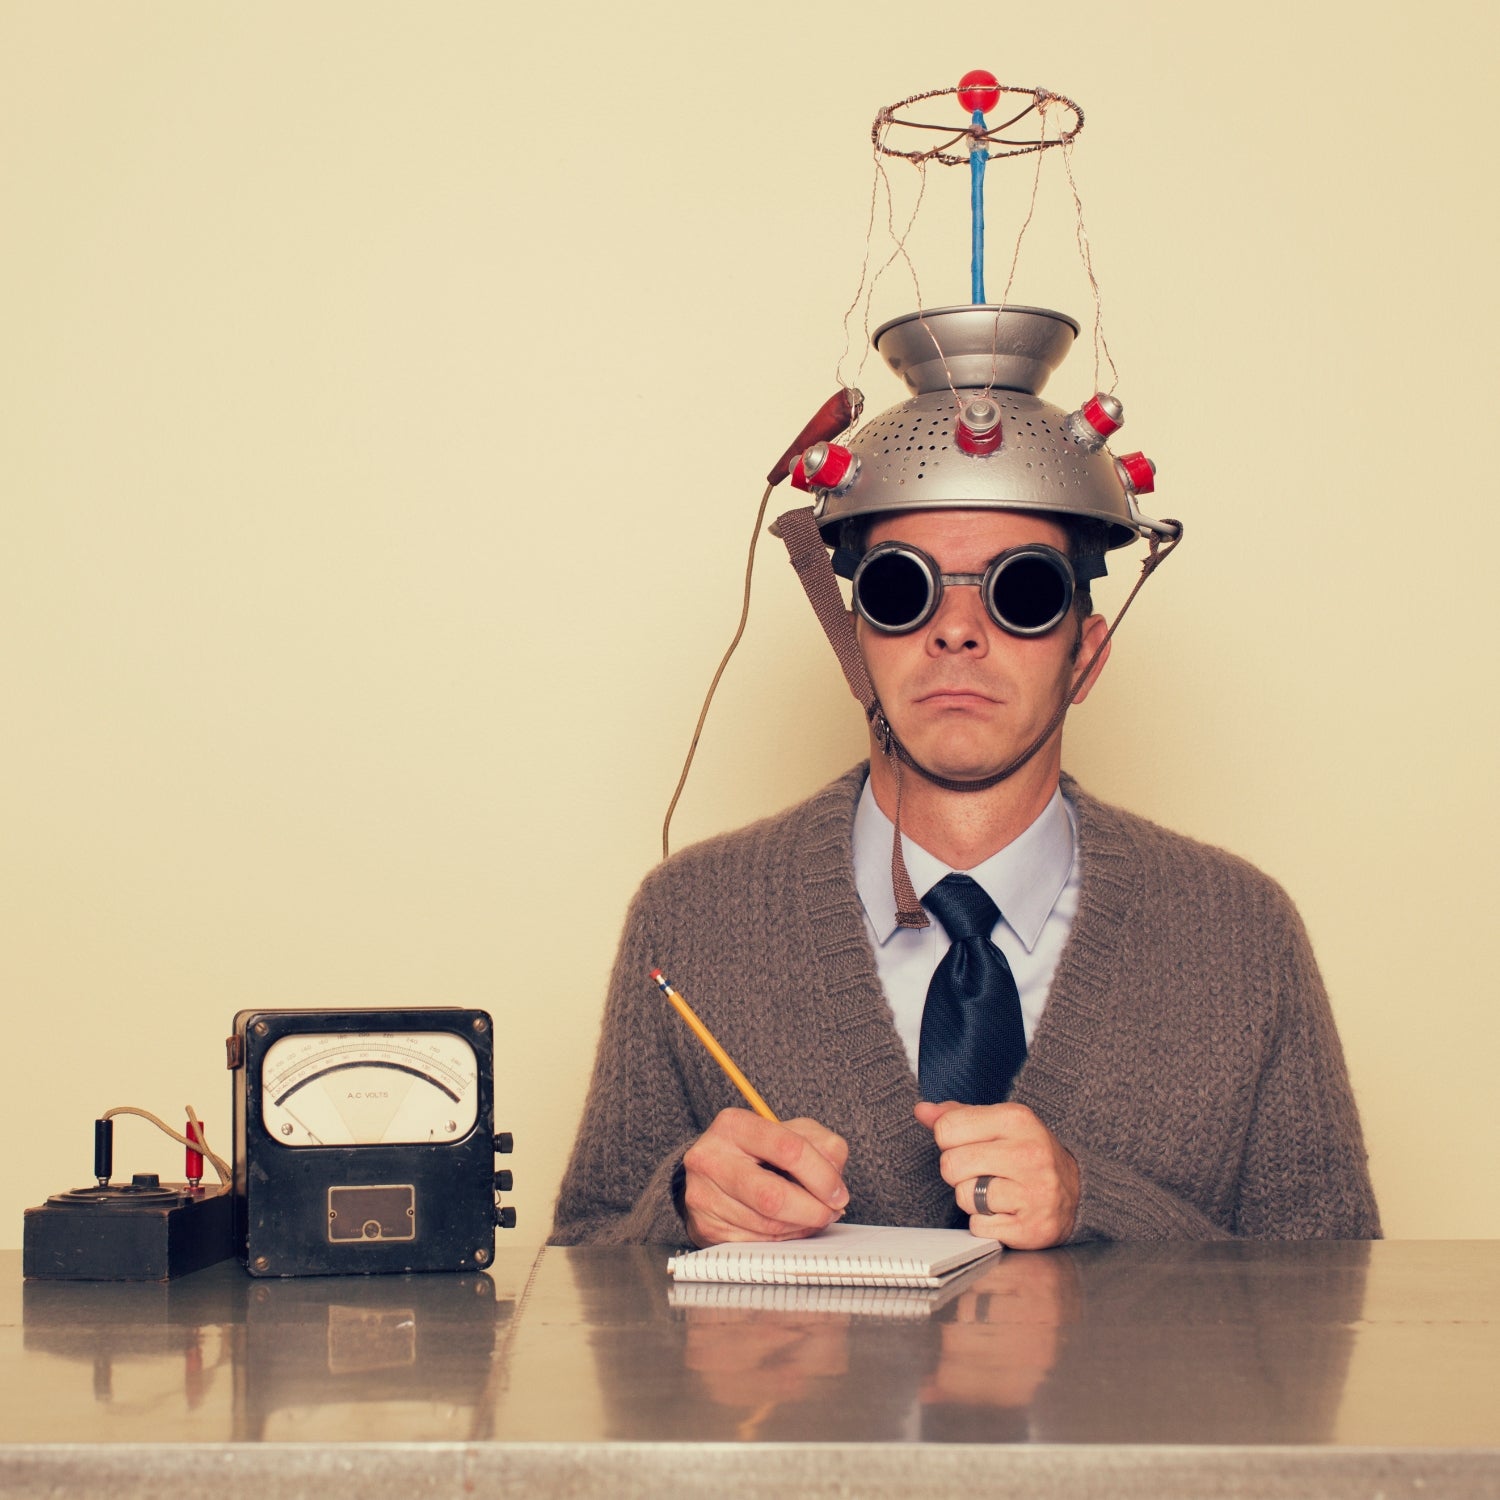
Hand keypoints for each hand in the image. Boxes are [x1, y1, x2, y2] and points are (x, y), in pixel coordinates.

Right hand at [680, 1109, 849, 1246]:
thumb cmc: (756, 1149)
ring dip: (801, 1227)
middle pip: (773, 1196)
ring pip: (766, 1225)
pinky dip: (783, 1238)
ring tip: (814, 1217)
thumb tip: (835, 1181)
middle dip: (812, 1210)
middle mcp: (711, 1158)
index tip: (838, 1192)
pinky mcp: (705, 1226)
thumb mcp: (790, 1131)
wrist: (710, 1169)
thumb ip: (821, 1145)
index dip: (822, 1175)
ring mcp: (703, 1195)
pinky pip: (756, 1242)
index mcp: (734, 1125)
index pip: (788, 1149)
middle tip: (830, 1212)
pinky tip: (792, 1226)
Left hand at [915, 1099, 1078, 1248]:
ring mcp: (1033, 1192)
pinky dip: (986, 1223)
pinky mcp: (1031, 1227)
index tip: (969, 1145)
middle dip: (958, 1172)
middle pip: (951, 1164)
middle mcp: (1028, 1153)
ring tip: (997, 1191)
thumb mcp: (1000, 1124)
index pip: (947, 1129)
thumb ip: (958, 1116)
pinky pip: (978, 1227)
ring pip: (963, 1196)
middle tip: (982, 1172)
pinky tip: (1005, 1212)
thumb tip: (922, 1111)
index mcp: (1017, 1119)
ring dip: (972, 1199)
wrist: (1078, 1193)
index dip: (949, 1141)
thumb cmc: (1030, 1155)